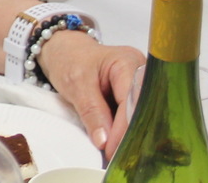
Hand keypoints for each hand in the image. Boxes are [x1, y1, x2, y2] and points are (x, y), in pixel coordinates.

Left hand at [37, 31, 143, 158]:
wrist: (66, 52)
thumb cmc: (70, 59)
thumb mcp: (75, 83)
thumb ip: (91, 111)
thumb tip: (104, 141)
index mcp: (127, 62)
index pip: (132, 100)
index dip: (123, 128)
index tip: (111, 149)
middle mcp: (140, 72)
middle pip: (142, 109)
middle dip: (130, 133)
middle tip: (117, 156)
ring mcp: (139, 84)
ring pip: (140, 115)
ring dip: (129, 134)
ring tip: (116, 154)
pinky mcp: (135, 96)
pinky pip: (134, 116)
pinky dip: (125, 131)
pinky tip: (117, 145)